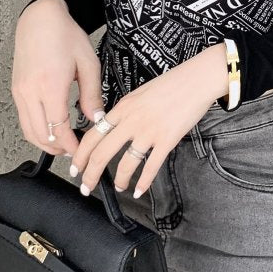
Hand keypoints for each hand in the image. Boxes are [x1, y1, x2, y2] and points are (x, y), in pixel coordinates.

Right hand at [11, 0, 104, 157]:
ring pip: (28, 131)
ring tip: (64, 145)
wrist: (40, 19)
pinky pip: (24, 119)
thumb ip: (92, 94)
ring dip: (45, 143)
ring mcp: (20, 92)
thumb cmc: (65, 35)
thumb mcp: (88, 63)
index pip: (58, 128)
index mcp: (50, 85)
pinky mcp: (16, 90)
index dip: (71, 145)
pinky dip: (36, 131)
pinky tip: (51, 130)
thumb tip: (96, 119)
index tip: (82, 152)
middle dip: (59, 148)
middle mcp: (30, 91)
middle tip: (76, 152)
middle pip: (40, 135)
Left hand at [70, 42, 228, 198]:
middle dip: (90, 174)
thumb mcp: (140, 93)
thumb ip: (125, 111)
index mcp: (123, 108)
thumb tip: (113, 126)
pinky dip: (144, 182)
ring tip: (118, 187)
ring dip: (118, 180)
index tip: (76, 167)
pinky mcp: (167, 140)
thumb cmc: (172, 83)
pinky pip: (151, 166)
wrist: (196, 80)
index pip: (92, 135)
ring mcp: (149, 132)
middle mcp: (131, 121)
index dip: (80, 155)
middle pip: (101, 153)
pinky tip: (139, 191)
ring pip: (125, 164)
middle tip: (86, 187)